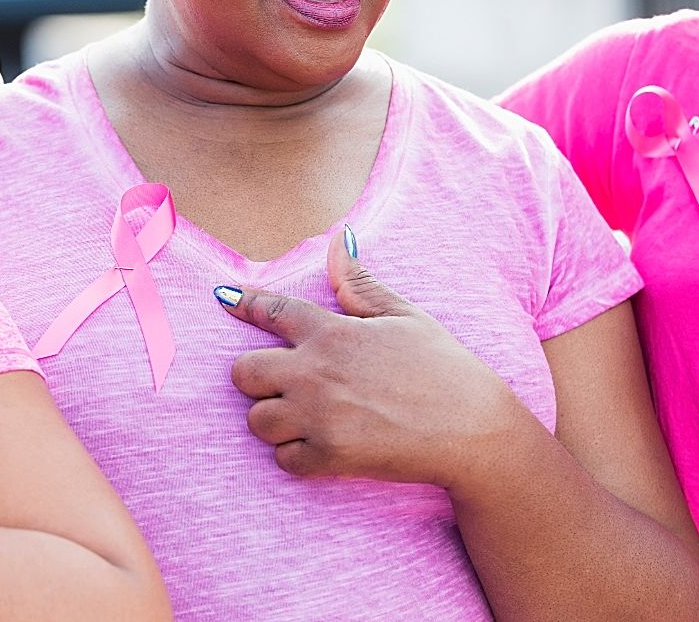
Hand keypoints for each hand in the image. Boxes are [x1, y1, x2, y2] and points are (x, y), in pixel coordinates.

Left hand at [221, 230, 520, 485]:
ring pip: (257, 420)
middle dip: (256, 376)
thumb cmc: (445, 368)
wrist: (474, 430)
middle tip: (284, 381)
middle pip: (243, 372)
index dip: (245, 303)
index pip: (272, 310)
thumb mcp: (405, 315)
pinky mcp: (329, 456)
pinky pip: (283, 459)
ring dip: (274, 419)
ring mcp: (319, 416)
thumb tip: (337, 240)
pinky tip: (322, 445)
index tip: (224, 297)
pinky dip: (297, 455)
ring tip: (306, 416)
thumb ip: (360, 284)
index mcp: (333, 332)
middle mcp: (316, 372)